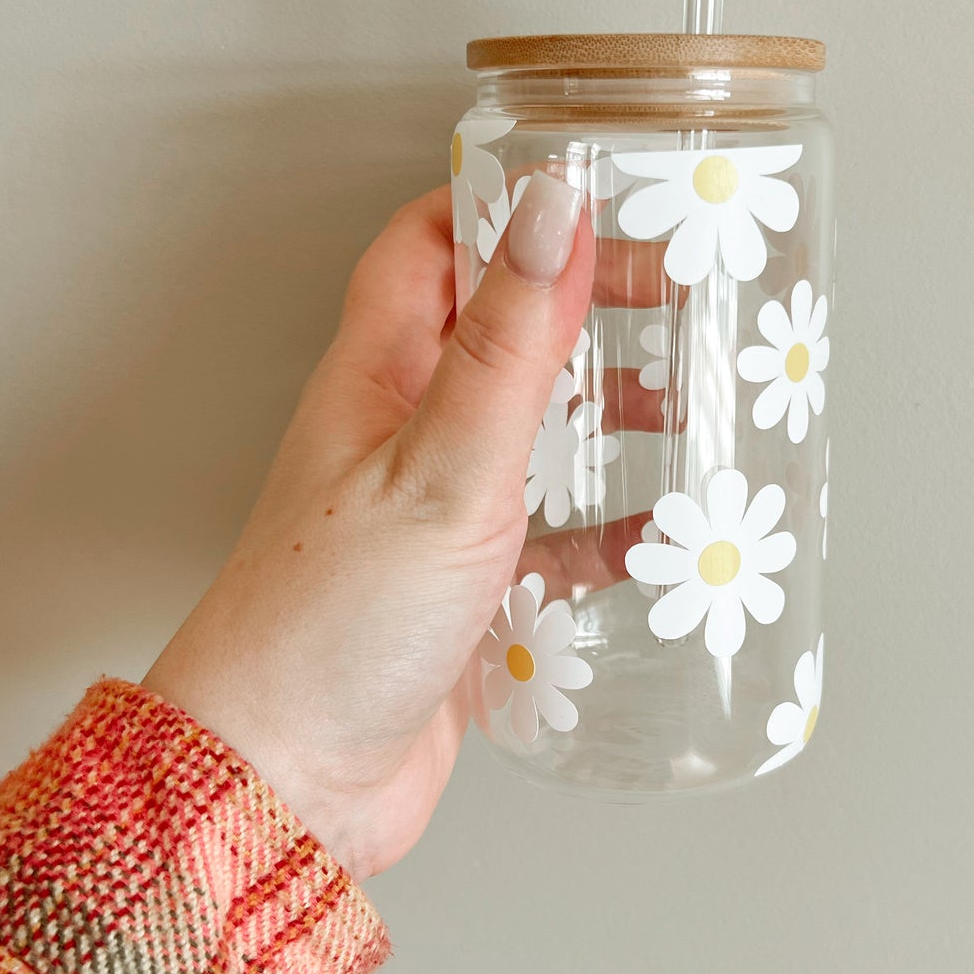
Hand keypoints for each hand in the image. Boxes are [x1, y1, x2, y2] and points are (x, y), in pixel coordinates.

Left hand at [144, 169, 662, 879]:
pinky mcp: (462, 596)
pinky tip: (656, 538)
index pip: (429, 244)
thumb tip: (549, 205)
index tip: (599, 192)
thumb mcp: (441, 464)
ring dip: (603, 415)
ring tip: (687, 408)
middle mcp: (399, 433)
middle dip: (583, 307)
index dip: (503, 205)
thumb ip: (506, 343)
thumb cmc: (329, 623)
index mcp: (376, 376)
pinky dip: (604, 530)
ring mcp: (430, 515)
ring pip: (529, 435)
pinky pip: (547, 541)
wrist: (286, 782)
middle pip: (496, 332)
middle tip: (675, 300)